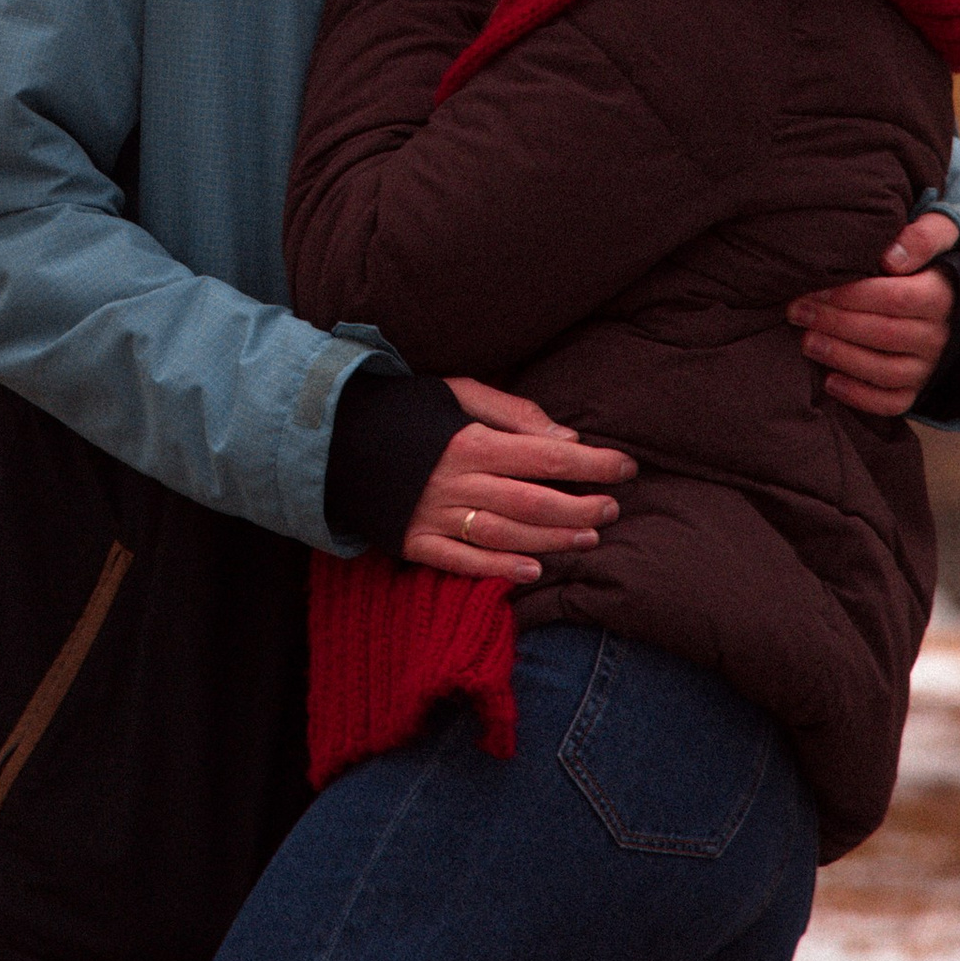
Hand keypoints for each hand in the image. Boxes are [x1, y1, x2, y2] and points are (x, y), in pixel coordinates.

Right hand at [398, 376, 633, 585]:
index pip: (544, 455)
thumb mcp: (457, 391)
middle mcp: (455, 482)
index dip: (591, 464)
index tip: (626, 467)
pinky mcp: (414, 542)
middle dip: (580, 506)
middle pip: (532, 501)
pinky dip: (499, 568)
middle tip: (613, 509)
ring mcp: (434, 516)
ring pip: (506, 534)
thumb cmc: (406, 410)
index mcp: (469, 441)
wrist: (333, 436)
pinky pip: (462, 562)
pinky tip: (534, 569)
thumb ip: (512, 413)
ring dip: (552, 539)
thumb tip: (567, 437)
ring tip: (588, 539)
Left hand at [790, 209, 959, 416]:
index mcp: (941, 296)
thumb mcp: (939, 232)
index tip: (812, 289)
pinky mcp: (919, 387)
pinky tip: (829, 382)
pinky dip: (861, 397)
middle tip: (796, 312)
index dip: (850, 296)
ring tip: (806, 342)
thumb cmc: (930, 258)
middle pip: (885, 334)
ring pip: (887, 372)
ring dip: (842, 358)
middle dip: (835, 323)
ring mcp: (930, 366)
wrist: (953, 293)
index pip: (894, 299)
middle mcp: (939, 335)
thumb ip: (922, 237)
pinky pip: (893, 402)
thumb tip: (891, 257)